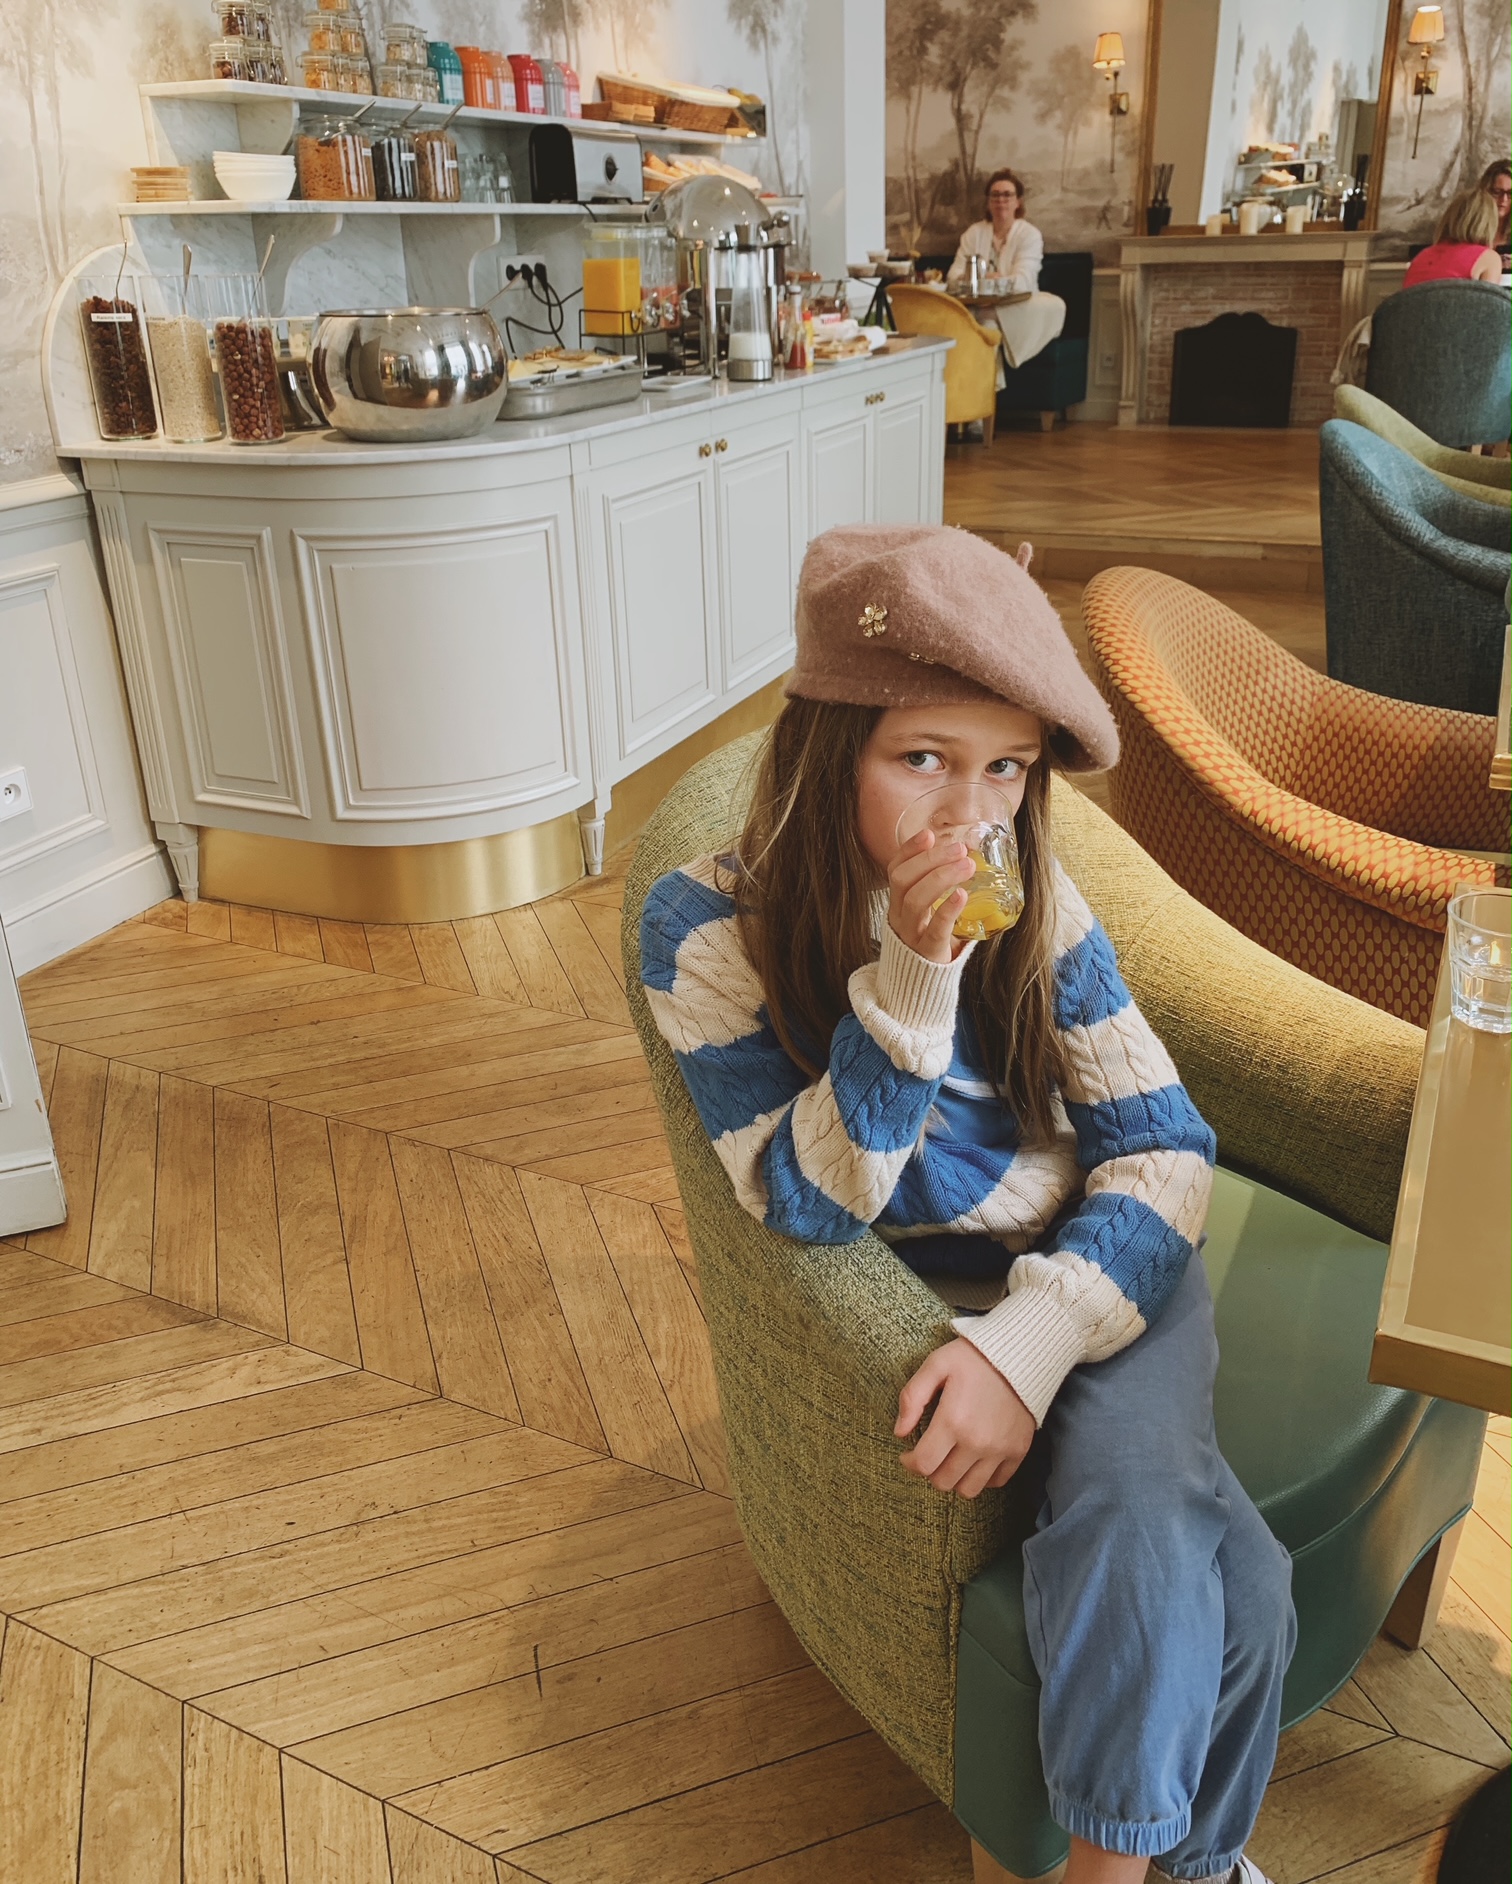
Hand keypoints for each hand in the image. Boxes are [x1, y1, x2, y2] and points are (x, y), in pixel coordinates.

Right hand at [887, 828, 975, 965]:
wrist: (922, 984)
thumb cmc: (931, 940)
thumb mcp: (928, 912)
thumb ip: (939, 889)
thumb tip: (968, 857)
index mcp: (898, 902)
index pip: (895, 869)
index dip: (909, 850)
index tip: (929, 834)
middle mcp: (899, 915)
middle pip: (903, 880)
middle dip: (930, 860)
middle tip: (960, 849)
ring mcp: (910, 934)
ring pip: (916, 900)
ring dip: (942, 877)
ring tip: (968, 866)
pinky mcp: (927, 952)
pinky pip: (934, 929)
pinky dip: (948, 909)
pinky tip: (962, 895)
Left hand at [895, 1337, 1034, 1496]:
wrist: (1021, 1353)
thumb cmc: (974, 1357)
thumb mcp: (936, 1364)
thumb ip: (912, 1398)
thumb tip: (900, 1432)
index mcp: (953, 1420)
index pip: (923, 1464)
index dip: (909, 1463)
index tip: (908, 1454)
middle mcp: (977, 1442)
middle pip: (943, 1481)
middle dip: (930, 1471)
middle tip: (930, 1453)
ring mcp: (1000, 1450)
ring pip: (969, 1490)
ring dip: (955, 1479)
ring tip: (951, 1459)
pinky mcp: (1018, 1451)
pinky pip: (996, 1482)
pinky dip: (982, 1477)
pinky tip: (974, 1458)